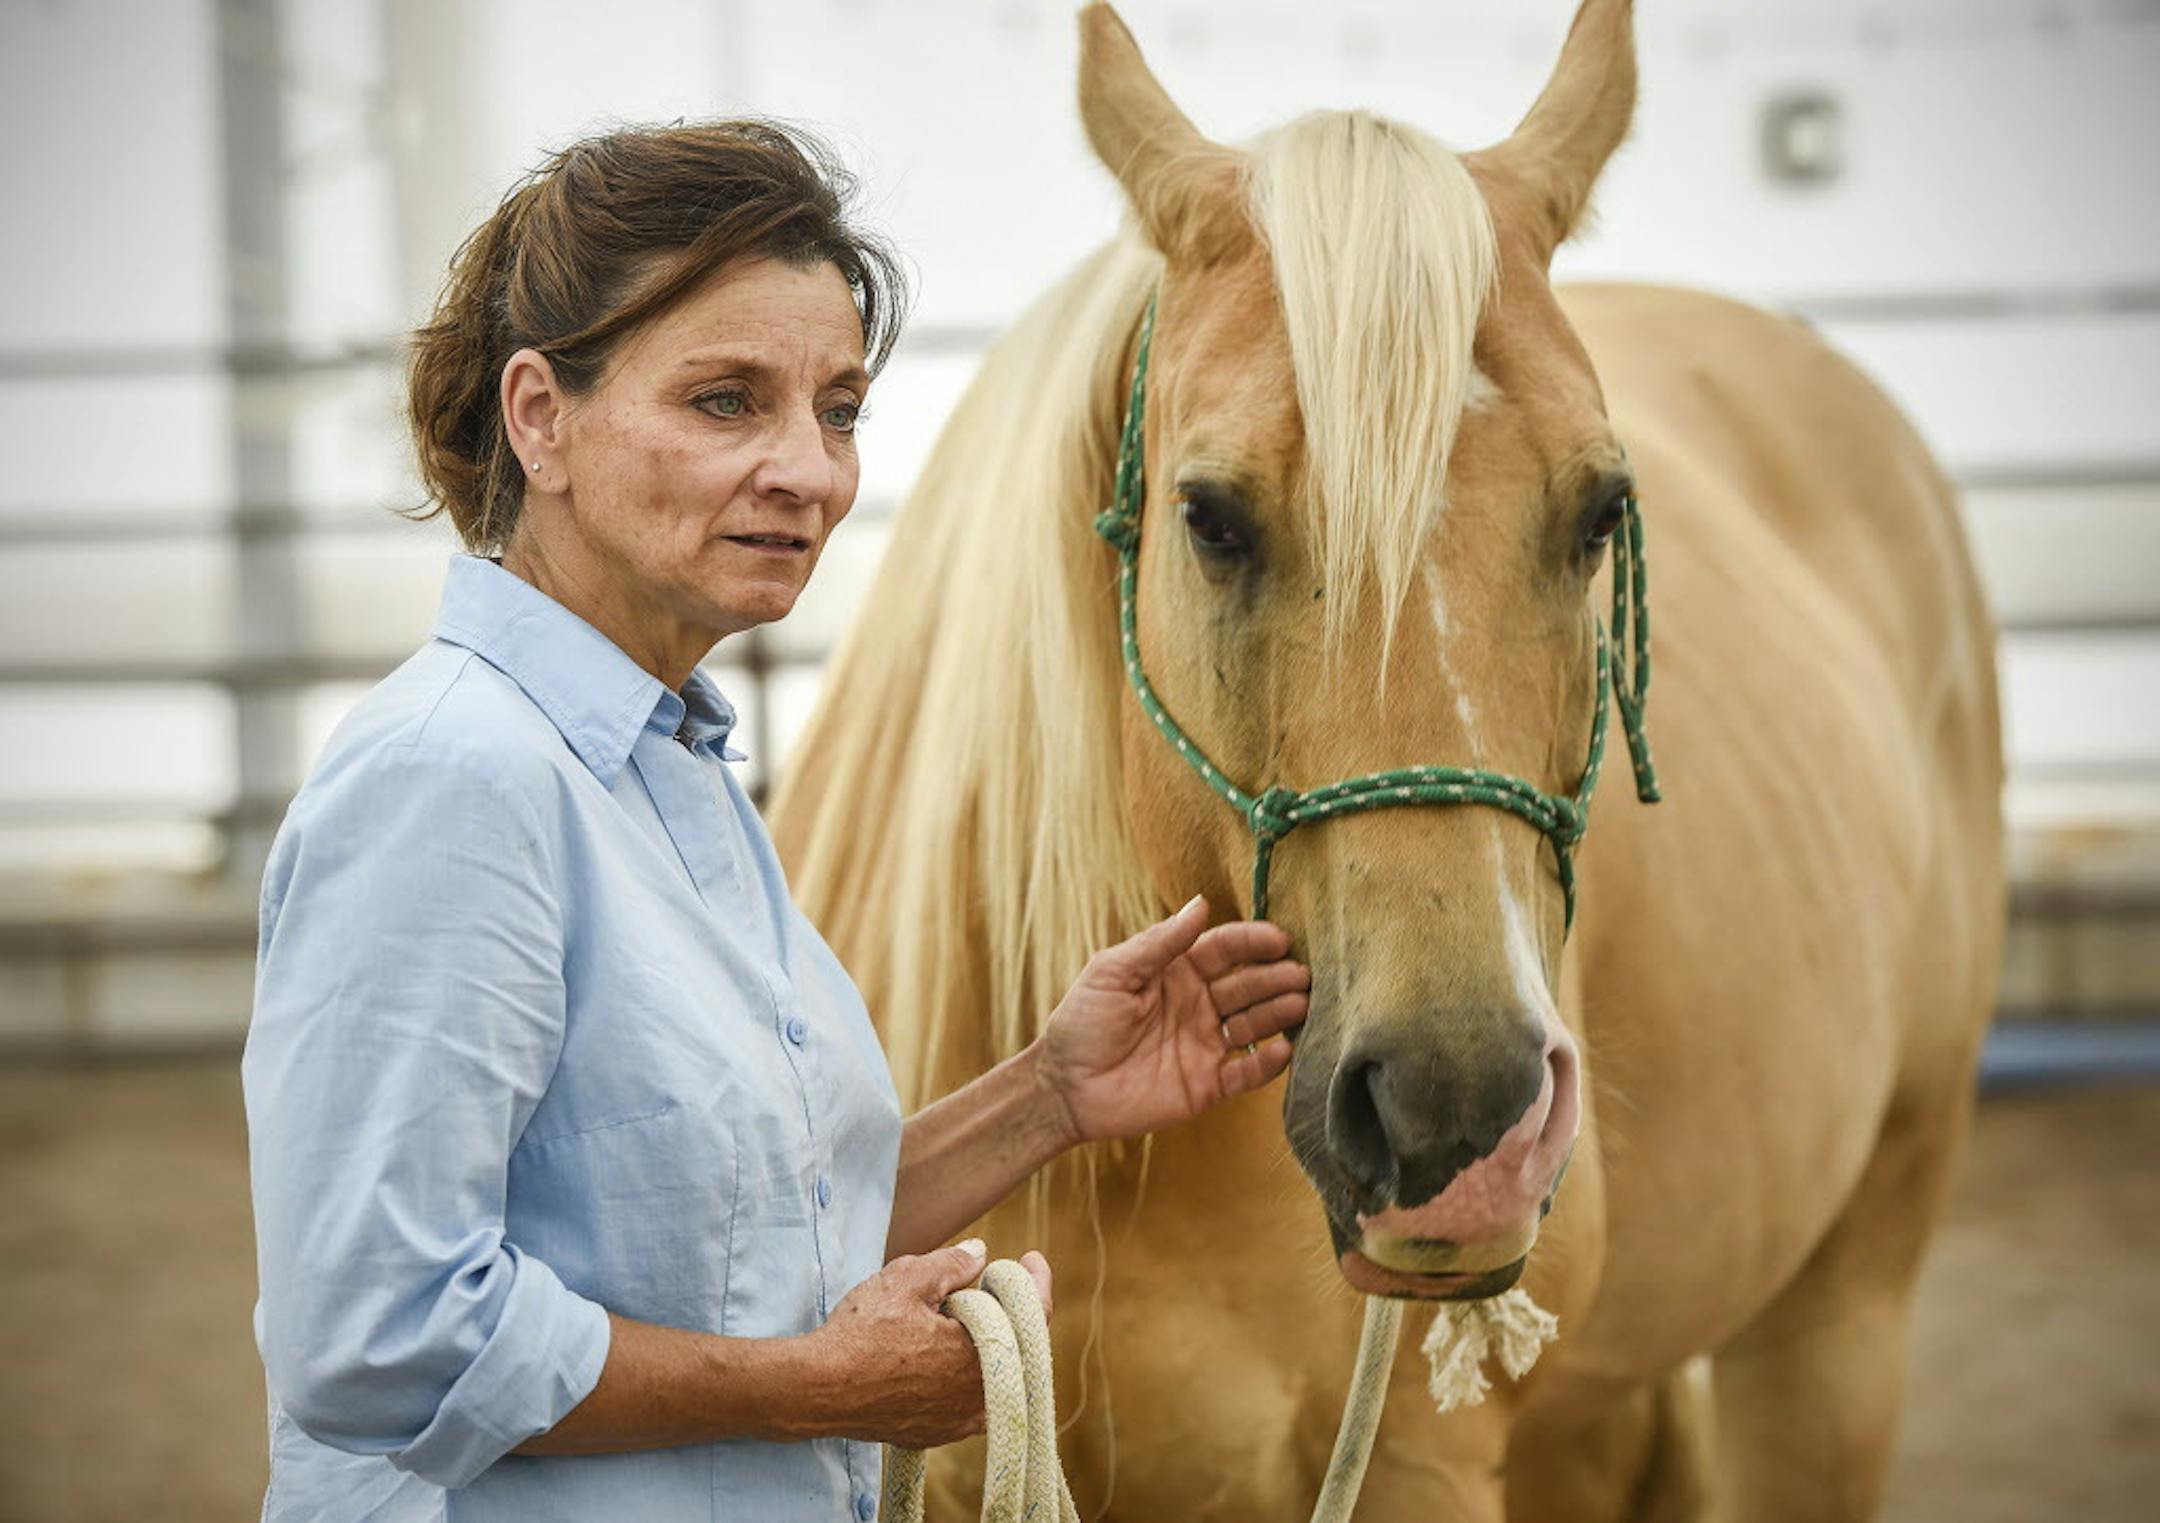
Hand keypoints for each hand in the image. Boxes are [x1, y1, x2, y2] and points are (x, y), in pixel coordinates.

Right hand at [805, 1240, 1052, 1447]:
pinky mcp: (934, 1432)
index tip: (1031, 1259)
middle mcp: (976, 1397)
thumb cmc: (861, 1334)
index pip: (1034, 1317)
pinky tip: (947, 1352)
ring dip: (991, 1346)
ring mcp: (956, 1421)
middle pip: (1018, 1349)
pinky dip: (968, 1374)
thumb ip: (952, 1265)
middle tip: (994, 1284)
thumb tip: (980, 1255)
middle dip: (1012, 1312)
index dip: (1037, 1282)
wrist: (817, 1389)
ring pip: (994, 1377)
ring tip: (970, 1316)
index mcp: (980, 1357)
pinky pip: (969, 1401)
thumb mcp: (907, 1281)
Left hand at [1037, 895, 1308, 1143]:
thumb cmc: (1081, 1022)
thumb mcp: (1113, 972)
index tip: (1279, 939)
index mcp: (1178, 972)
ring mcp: (1206, 1044)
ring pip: (1254, 1025)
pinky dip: (1267, 1064)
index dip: (1253, 943)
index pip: (1225, 950)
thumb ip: (1159, 942)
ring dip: (1279, 1014)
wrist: (1063, 1088)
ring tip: (1300, 1004)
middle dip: (1275, 977)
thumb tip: (1201, 903)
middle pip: (1248, 985)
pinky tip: (1283, 1050)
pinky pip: (1246, 1072)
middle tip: (1301, 975)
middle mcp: (1200, 1005)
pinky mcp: (1207, 1085)